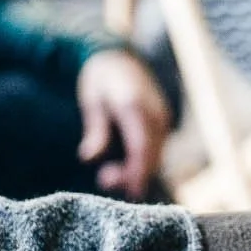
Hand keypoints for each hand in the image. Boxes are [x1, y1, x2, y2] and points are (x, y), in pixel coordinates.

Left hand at [76, 50, 170, 199]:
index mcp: (135, 106)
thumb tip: (88, 157)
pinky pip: (155, 148)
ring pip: (155, 154)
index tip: (130, 192)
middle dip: (133, 176)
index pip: (141, 147)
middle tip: (103, 180)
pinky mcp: (162, 123)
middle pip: (152, 155)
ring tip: (107, 175)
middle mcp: (155, 113)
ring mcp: (162, 118)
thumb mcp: (91, 102)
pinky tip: (122, 166)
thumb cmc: (100, 79)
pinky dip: (142, 161)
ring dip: (137, 170)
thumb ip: (95, 130)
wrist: (118, 57)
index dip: (137, 173)